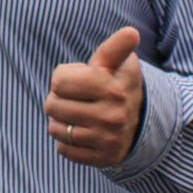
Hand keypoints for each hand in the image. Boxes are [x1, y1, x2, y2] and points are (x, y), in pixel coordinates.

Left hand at [45, 27, 143, 166]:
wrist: (140, 119)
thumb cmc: (115, 82)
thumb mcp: (116, 62)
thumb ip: (116, 46)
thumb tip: (131, 32)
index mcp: (112, 88)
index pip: (58, 82)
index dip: (62, 78)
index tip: (78, 79)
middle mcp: (112, 116)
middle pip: (52, 105)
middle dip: (58, 99)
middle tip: (75, 98)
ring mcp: (108, 140)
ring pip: (55, 129)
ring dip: (60, 120)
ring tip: (76, 114)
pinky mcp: (104, 159)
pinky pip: (64, 150)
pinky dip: (66, 142)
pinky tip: (81, 132)